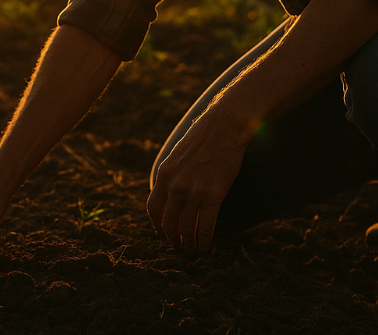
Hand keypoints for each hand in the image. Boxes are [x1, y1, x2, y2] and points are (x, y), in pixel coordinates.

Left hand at [146, 109, 248, 252]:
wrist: (224, 127)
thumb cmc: (203, 138)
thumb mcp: (177, 156)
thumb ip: (171, 175)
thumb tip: (170, 194)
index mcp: (164, 175)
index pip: (153, 209)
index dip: (157, 226)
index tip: (163, 235)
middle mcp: (175, 186)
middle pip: (169, 223)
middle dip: (173, 240)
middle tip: (179, 247)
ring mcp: (194, 191)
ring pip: (187, 228)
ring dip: (189, 244)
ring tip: (193, 250)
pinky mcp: (213, 195)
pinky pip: (206, 226)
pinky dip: (205, 240)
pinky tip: (207, 246)